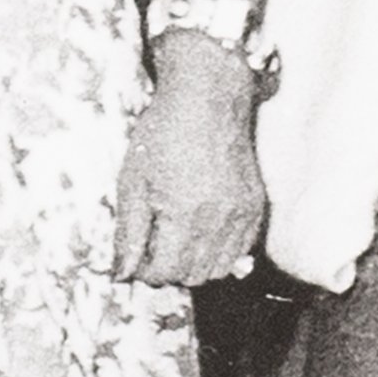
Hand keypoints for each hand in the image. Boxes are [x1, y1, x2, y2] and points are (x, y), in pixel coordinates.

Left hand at [111, 48, 269, 286]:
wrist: (207, 100)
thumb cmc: (162, 135)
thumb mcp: (133, 183)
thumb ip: (129, 234)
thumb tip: (121, 274)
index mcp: (184, 216)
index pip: (165, 273)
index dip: (144, 272)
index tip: (134, 258)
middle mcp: (219, 221)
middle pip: (193, 276)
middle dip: (169, 270)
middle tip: (152, 248)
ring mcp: (243, 215)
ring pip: (219, 269)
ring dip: (195, 265)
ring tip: (176, 240)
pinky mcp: (256, 206)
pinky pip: (241, 250)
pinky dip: (220, 251)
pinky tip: (201, 230)